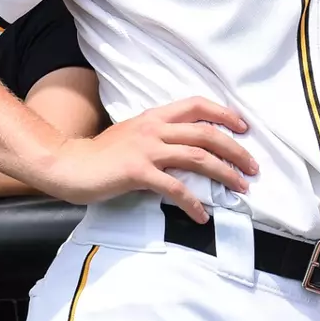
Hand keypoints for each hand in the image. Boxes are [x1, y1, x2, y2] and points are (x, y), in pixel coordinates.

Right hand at [38, 97, 255, 222]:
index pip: (198, 105)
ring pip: (198, 157)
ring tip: (241, 188)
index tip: (244, 127)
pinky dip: (193, 203)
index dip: (225, 114)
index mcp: (156, 116)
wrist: (66, 164)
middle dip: (236, 150)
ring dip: (225, 174)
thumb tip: (191, 146)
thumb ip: (161, 135)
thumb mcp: (135, 134)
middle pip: (207, 133)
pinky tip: (202, 215)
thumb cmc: (101, 154)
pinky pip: (175, 188)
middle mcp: (155, 128)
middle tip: (253, 167)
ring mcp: (147, 149)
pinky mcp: (138, 172)